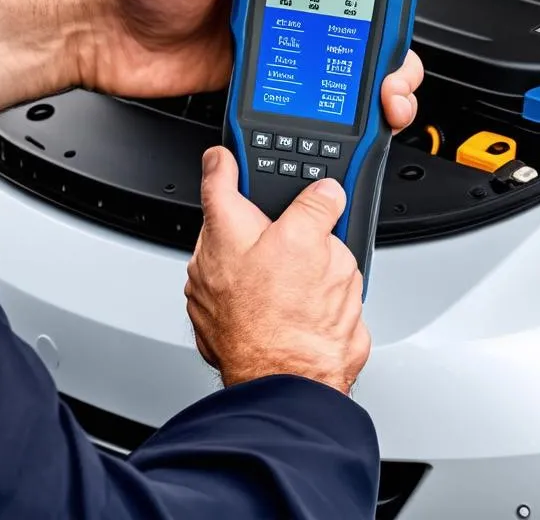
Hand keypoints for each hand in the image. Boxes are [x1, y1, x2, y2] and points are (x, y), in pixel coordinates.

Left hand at [86, 0, 423, 128]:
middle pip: (358, 2)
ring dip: (374, 67)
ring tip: (384, 84)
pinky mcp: (263, 68)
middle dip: (391, 27)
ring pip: (344, 48)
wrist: (106, 30)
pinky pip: (310, 80)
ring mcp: (276, 29)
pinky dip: (336, 94)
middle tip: (396, 48)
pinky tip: (348, 101)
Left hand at [185, 147, 369, 395]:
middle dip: (277, 223)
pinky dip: (286, 297)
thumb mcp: (313, 241)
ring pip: (261, 262)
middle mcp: (215, 265)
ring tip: (315, 282)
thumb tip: (324, 193)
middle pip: (247, 223)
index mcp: (223, 233)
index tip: (225, 152)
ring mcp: (226, 299)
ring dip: (287, 265)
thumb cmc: (289, 322)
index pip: (217, 180)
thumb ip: (316, 207)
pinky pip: (267, 297)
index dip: (227, 160)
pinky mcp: (244, 326)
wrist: (296, 387)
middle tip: (307, 228)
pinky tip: (309, 306)